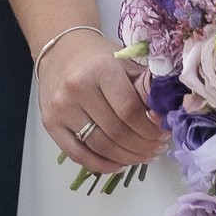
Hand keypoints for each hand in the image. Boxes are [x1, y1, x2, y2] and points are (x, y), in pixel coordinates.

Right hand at [39, 31, 164, 177]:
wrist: (61, 50)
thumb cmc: (98, 57)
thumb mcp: (126, 63)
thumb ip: (145, 88)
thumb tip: (165, 119)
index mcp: (100, 69)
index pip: (130, 111)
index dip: (150, 129)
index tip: (163, 133)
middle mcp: (76, 89)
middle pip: (117, 132)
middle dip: (143, 146)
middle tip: (157, 147)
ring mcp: (60, 108)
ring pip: (101, 147)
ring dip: (128, 158)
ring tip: (143, 156)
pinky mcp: (50, 123)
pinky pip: (79, 155)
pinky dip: (103, 165)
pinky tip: (120, 164)